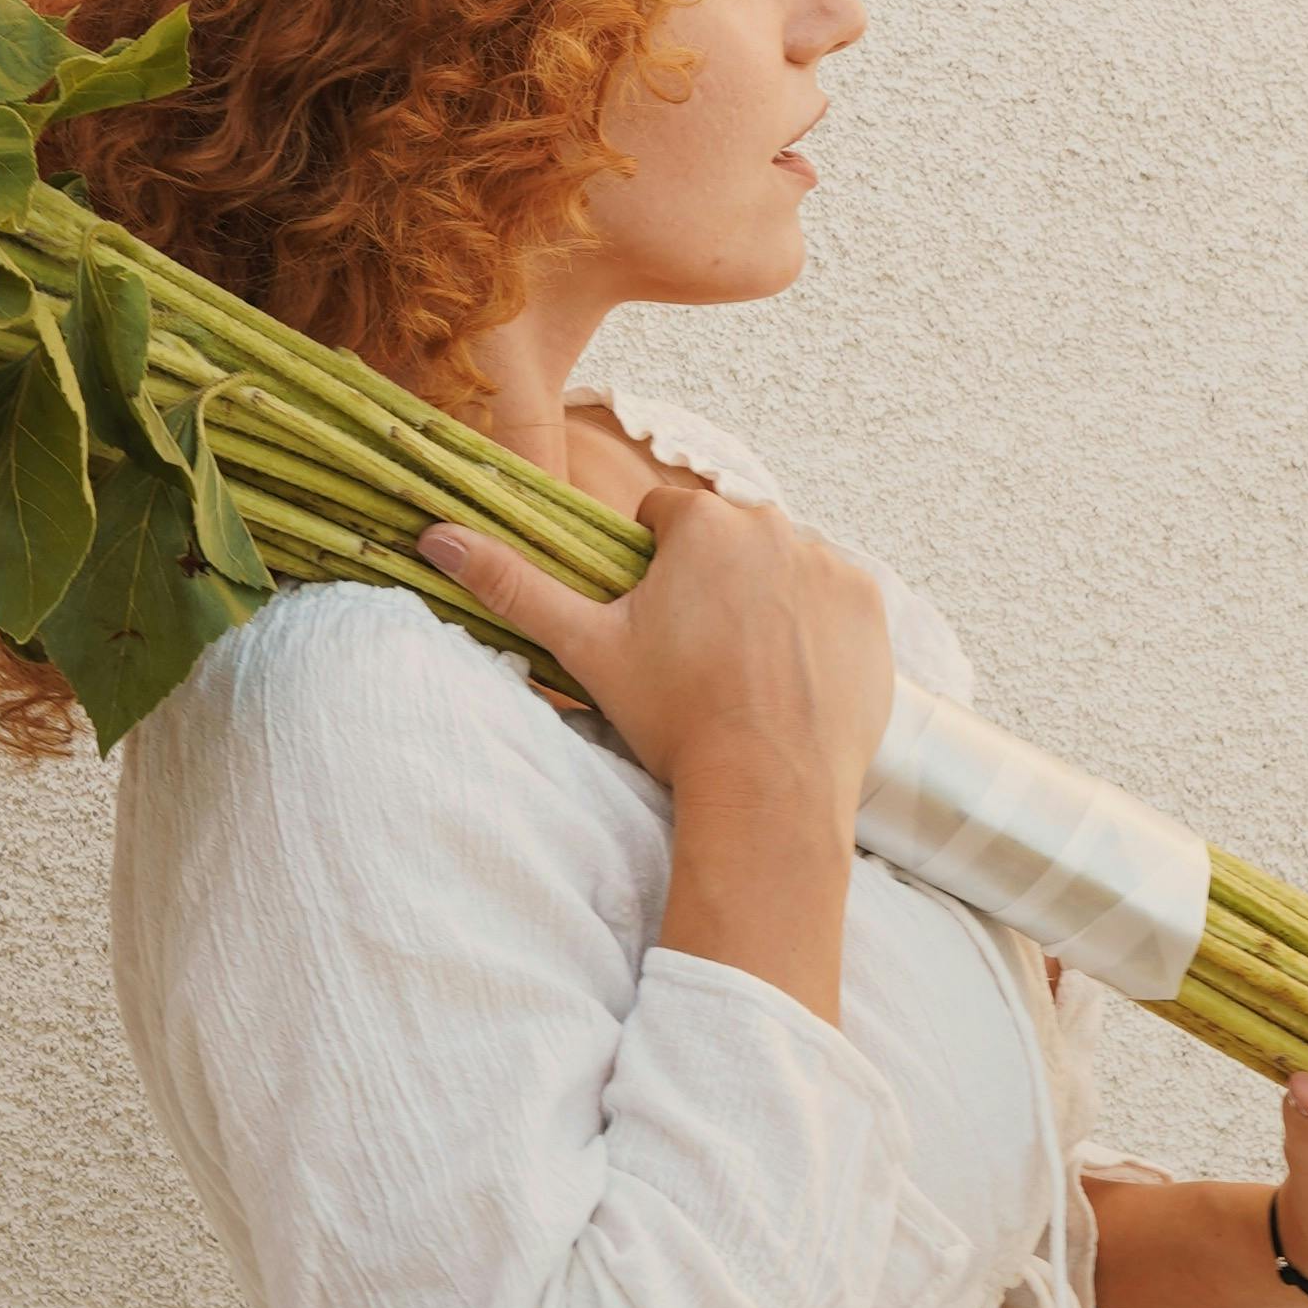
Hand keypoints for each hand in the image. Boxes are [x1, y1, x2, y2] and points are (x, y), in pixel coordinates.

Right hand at [418, 466, 894, 831]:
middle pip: (728, 540)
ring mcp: (830, 564)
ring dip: (765, 600)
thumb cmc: (674, 716)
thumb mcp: (586, 648)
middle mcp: (774, 525)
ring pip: (781, 567)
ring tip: (746, 671)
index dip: (652, 570)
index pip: (665, 519)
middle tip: (700, 655)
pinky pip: (835, 599)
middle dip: (712, 582)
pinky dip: (816, 628)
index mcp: (701, 523)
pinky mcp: (872, 607)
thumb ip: (513, 585)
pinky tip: (793, 677)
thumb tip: (436, 536)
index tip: (657, 625)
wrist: (768, 787)